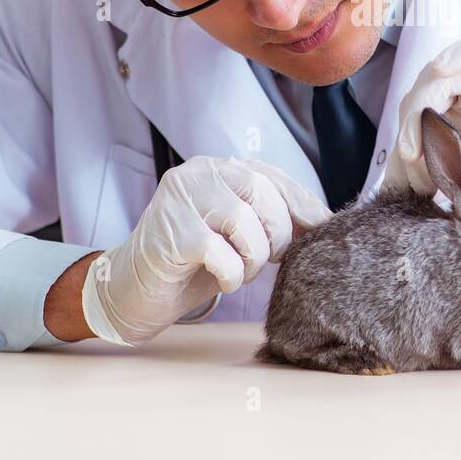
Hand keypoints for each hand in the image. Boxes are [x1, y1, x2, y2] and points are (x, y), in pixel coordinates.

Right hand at [81, 156, 331, 346]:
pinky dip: (232, 273)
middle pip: (263, 192)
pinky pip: (221, 253)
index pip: (275, 177)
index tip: (323, 232)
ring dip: (253, 257)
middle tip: (268, 259)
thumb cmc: (194, 263)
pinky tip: (222, 279)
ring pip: (244, 220)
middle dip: (277, 233)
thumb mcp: (241, 235)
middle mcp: (199, 173)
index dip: (304, 207)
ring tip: (240, 270)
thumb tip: (326, 223)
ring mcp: (181, 199)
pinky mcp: (170, 232)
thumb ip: (274, 219)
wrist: (133, 291)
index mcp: (220, 168)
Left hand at [383, 30, 460, 204]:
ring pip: (443, 71)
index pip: (416, 116)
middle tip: (410, 157)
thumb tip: (408, 189)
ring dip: (424, 99)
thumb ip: (448, 178)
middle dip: (410, 125)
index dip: (406, 143)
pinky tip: (442, 69)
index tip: (406, 178)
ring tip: (419, 132)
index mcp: (455, 110)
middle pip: (423, 93)